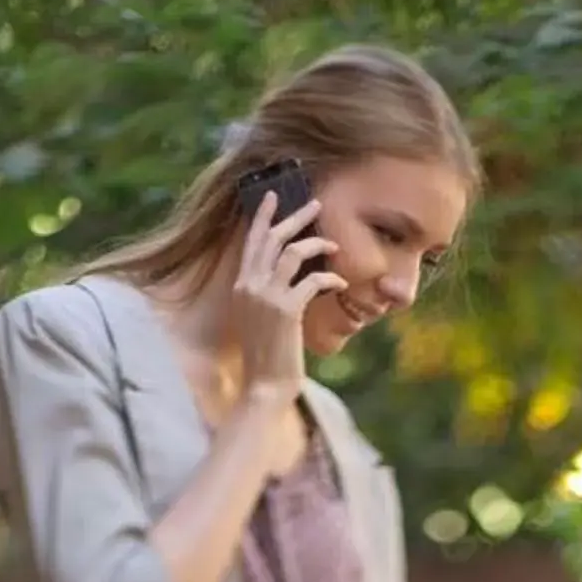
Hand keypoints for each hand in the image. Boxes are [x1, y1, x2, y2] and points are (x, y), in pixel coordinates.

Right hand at [230, 190, 342, 407]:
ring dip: (317, 243)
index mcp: (241, 286)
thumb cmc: (268, 354)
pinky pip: (312, 281)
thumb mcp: (262, 317)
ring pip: (292, 253)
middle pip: (272, 239)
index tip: (273, 196)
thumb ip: (269, 294)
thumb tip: (294, 275)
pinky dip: (329, 278)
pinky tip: (340, 284)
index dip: (264, 218)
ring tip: (334, 244)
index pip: (252, 242)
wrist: (264, 385)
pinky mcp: (286, 310)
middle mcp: (249, 286)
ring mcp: (266, 297)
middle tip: (316, 204)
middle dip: (295, 217)